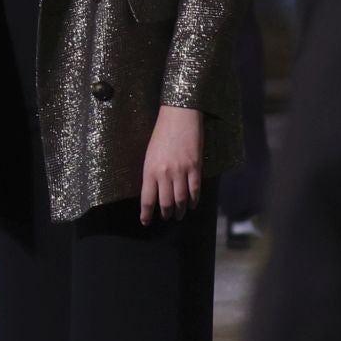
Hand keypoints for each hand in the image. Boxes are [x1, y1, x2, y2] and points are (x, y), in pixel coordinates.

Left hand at [140, 106, 202, 225]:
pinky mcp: (195, 167)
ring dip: (180, 210)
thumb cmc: (161, 134)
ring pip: (181, 198)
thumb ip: (151, 173)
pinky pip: (195, 189)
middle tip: (166, 219)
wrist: (178, 118)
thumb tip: (153, 189)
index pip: (147, 198)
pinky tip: (193, 205)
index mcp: (149, 170)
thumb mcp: (149, 154)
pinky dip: (194, 200)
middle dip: (165, 213)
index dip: (146, 213)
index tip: (145, 222)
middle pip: (165, 202)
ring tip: (179, 215)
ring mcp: (181, 171)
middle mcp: (164, 174)